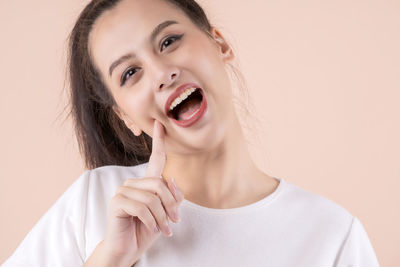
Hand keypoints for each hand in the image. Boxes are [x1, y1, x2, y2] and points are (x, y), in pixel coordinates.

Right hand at [85, 120, 183, 266]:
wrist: (128, 249)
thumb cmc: (146, 230)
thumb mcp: (167, 213)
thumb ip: (173, 196)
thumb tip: (172, 180)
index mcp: (146, 183)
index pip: (155, 159)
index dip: (158, 142)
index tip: (160, 124)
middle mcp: (133, 183)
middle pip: (160, 184)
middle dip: (171, 206)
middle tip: (174, 222)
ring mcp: (123, 191)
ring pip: (152, 198)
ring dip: (162, 217)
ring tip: (165, 230)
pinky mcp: (117, 202)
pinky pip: (142, 207)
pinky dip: (151, 221)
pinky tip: (153, 229)